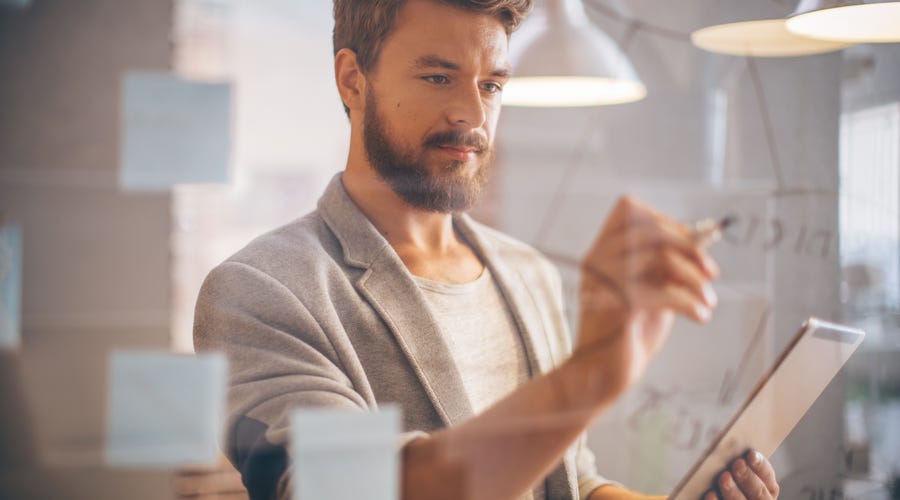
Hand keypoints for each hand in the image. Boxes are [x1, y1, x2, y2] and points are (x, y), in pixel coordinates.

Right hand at [574, 197, 718, 395]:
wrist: (601, 377)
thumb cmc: (628, 333)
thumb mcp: (652, 289)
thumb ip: (667, 263)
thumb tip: (703, 234)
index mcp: (602, 251)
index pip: (629, 209)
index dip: (665, 221)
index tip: (689, 246)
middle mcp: (597, 259)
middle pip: (649, 227)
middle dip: (689, 246)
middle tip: (711, 273)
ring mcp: (603, 281)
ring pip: (659, 255)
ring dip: (694, 278)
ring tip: (707, 301)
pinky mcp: (616, 306)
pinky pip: (663, 291)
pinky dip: (690, 302)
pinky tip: (699, 316)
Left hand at [703, 450, 778, 498]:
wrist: (704, 492)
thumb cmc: (717, 479)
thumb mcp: (731, 469)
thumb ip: (737, 463)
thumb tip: (729, 447)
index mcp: (765, 490)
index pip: (768, 478)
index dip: (761, 466)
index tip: (751, 454)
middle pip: (758, 494)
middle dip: (748, 478)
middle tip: (738, 464)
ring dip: (734, 491)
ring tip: (724, 477)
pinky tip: (710, 493)